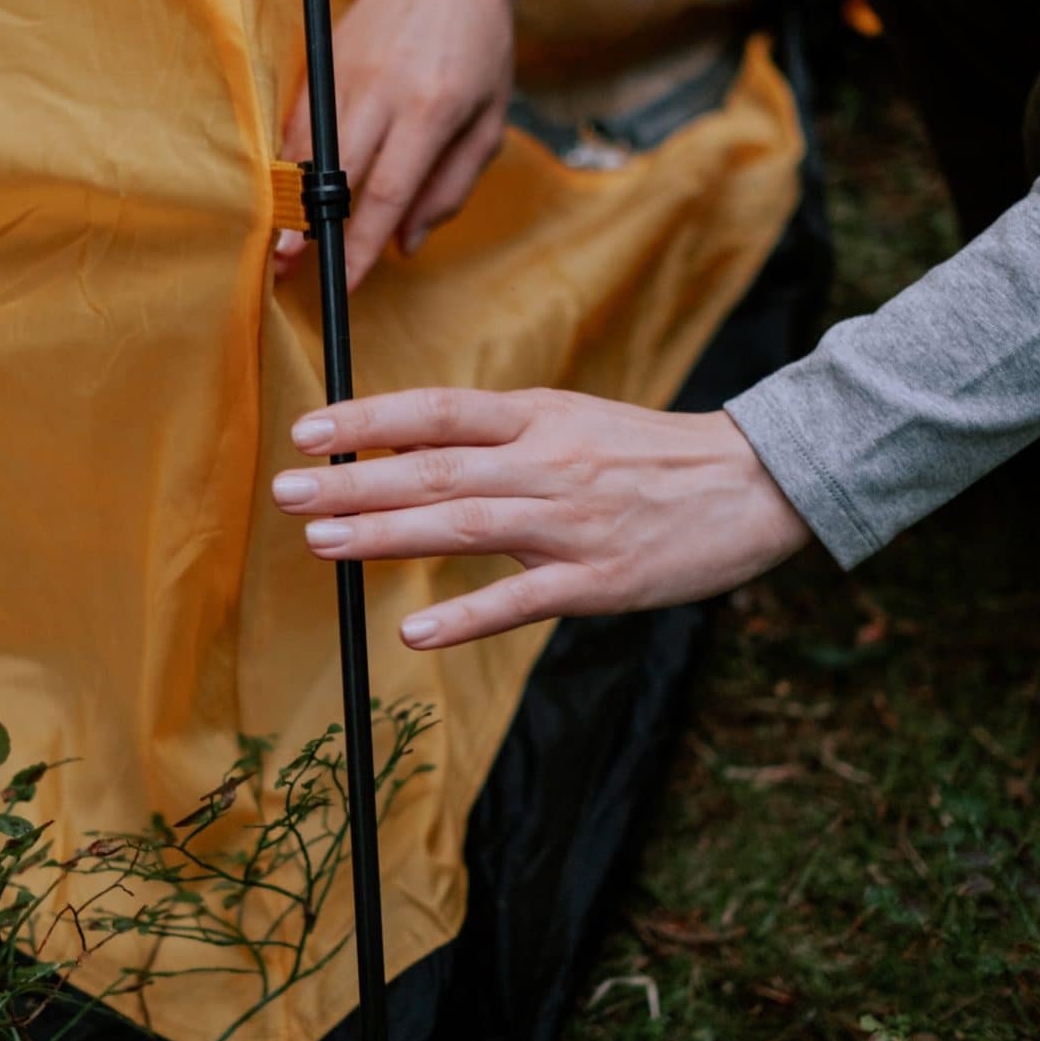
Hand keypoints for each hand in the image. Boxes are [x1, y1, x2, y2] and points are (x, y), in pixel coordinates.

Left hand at [270, 389, 811, 646]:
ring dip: (386, 534)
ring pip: (463, 523)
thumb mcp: (575, 421)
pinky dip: (466, 617)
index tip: (306, 429)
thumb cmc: (653, 456)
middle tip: (285, 490)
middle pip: (434, 467)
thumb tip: (412, 447)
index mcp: (541, 416)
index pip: (438, 409)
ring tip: (321, 542)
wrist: (755, 484)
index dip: (369, 417)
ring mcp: (572, 523)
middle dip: (353, 479)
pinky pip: (522, 601)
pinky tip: (414, 631)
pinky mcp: (599, 581)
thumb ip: (502, 436)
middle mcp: (548, 462)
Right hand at [277, 0, 524, 290]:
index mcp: (432, 108)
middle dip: (311, 227)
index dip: (362, 244)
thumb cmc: (482, 46)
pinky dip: (289, 158)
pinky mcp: (325, 56)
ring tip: (278, 240)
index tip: (346, 282)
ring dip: (289, 197)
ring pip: (307, 146)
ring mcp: (347, 69)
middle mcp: (383, 89)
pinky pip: (298, 117)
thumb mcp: (490, 120)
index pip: (388, 192)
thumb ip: (451, 186)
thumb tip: (406, 243)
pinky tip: (285, 189)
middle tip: (289, 270)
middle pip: (336, 172)